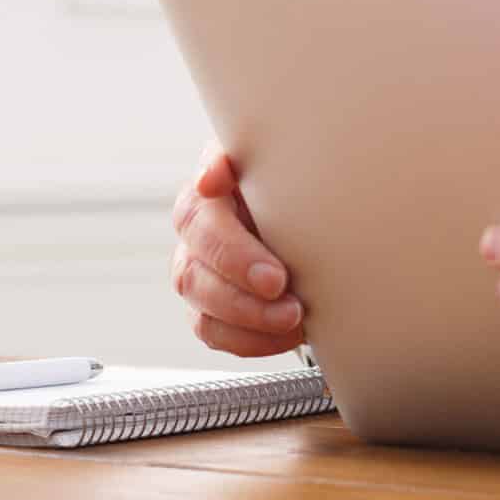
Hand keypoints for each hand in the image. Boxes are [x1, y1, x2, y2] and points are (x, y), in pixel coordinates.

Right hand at [170, 145, 304, 355]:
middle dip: (242, 293)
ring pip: (202, 309)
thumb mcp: (274, 158)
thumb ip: (244, 160)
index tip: (275, 277)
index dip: (232, 253)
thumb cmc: (286, 178)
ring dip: (249, 322)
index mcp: (205, 196)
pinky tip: (286, 335)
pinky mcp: (210, 307)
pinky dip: (252, 341)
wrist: (305, 205)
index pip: (200, 221)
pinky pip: (215, 334)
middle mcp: (194, 236)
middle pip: (194, 272)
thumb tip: (212, 176)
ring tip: (294, 320)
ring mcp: (198, 274)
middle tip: (287, 299)